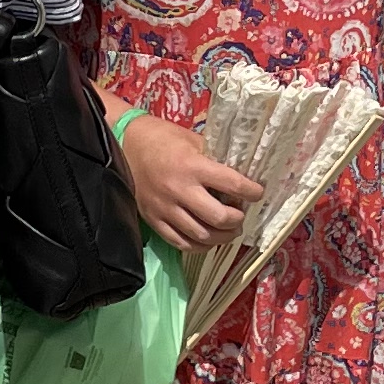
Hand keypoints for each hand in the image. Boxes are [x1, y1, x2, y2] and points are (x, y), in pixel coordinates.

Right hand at [118, 109, 265, 253]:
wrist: (126, 144)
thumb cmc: (162, 138)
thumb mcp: (192, 140)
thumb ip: (214, 158)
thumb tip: (240, 173)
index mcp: (192, 166)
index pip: (232, 185)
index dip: (251, 191)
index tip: (257, 193)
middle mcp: (179, 190)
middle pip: (219, 218)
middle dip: (237, 219)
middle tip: (241, 215)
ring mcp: (165, 208)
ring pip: (201, 236)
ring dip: (221, 236)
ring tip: (228, 230)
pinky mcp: (153, 220)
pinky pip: (181, 243)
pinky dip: (199, 245)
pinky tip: (208, 239)